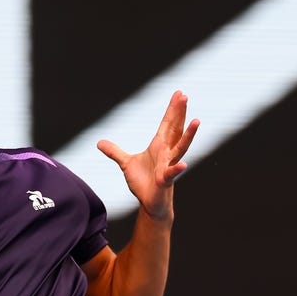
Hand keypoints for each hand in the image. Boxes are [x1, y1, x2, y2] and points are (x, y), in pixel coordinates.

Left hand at [97, 90, 199, 220]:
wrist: (150, 202)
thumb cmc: (143, 182)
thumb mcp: (126, 163)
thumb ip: (115, 152)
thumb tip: (100, 142)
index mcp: (159, 146)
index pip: (167, 124)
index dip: (172, 109)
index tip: (179, 93)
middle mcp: (167, 153)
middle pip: (175, 130)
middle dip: (179, 114)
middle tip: (184, 96)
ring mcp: (168, 165)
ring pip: (180, 148)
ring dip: (188, 136)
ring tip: (196, 121)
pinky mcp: (165, 180)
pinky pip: (172, 173)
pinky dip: (177, 169)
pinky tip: (183, 164)